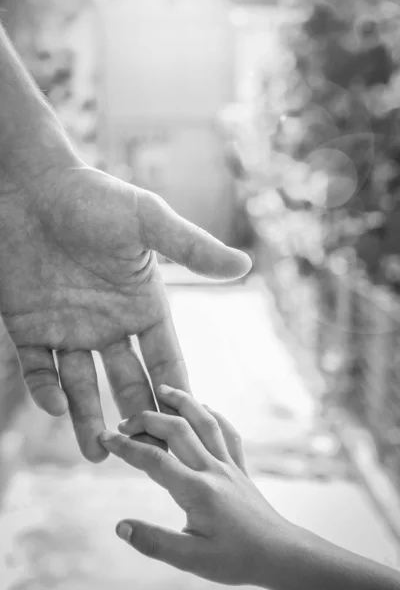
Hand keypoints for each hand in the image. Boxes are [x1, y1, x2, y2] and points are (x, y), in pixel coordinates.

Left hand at [0, 163, 250, 461]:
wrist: (31, 185)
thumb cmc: (93, 197)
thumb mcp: (148, 221)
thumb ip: (192, 248)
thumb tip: (245, 265)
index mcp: (142, 304)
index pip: (165, 357)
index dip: (176, 390)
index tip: (189, 429)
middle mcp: (108, 323)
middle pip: (128, 381)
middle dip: (137, 416)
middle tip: (146, 454)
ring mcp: (68, 327)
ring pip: (82, 386)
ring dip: (89, 418)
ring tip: (98, 453)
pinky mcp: (28, 326)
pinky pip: (38, 369)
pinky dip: (45, 390)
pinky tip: (56, 407)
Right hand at [100, 386, 294, 587]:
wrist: (279, 554)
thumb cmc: (236, 559)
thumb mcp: (191, 560)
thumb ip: (154, 542)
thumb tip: (120, 527)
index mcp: (197, 491)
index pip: (154, 460)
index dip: (126, 447)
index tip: (105, 437)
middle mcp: (213, 469)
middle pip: (177, 430)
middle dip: (147, 419)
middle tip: (124, 420)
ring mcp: (229, 464)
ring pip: (205, 422)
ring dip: (182, 402)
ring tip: (163, 389)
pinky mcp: (240, 466)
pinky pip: (228, 432)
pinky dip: (213, 415)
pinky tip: (204, 407)